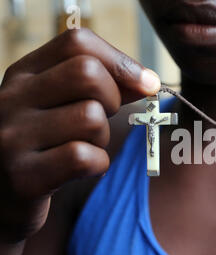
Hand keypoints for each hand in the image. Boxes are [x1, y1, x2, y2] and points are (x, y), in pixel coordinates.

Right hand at [0, 28, 159, 242]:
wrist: (2, 198)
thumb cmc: (44, 145)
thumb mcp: (59, 104)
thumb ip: (98, 86)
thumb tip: (149, 82)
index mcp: (23, 74)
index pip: (78, 43)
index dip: (122, 62)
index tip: (145, 84)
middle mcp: (11, 98)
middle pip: (88, 74)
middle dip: (113, 98)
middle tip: (104, 119)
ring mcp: (13, 137)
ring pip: (92, 118)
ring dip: (102, 138)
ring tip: (83, 146)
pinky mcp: (24, 177)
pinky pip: (85, 157)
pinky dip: (97, 164)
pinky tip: (80, 170)